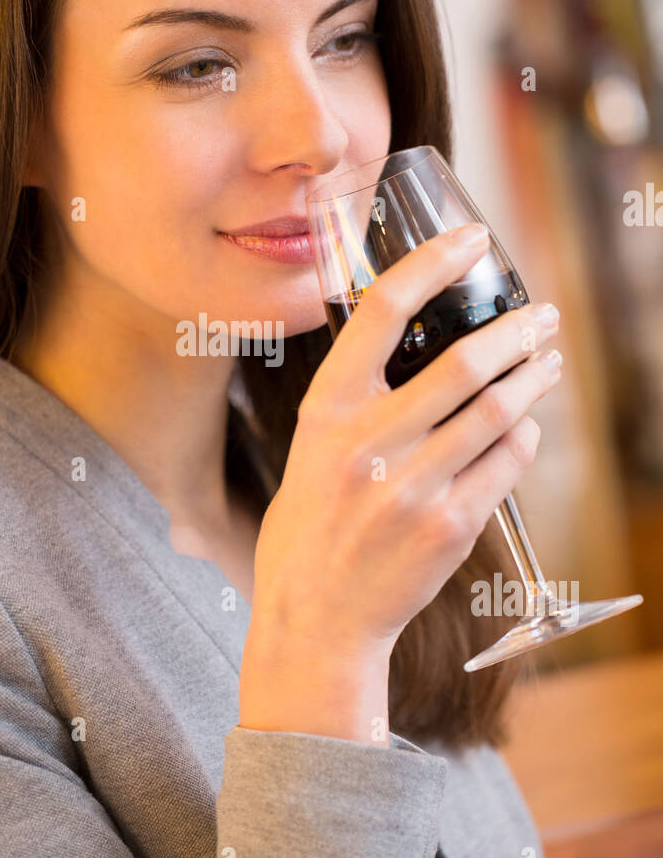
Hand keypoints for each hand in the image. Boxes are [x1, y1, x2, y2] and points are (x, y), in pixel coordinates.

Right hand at [239, 225, 560, 740]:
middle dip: (516, 331)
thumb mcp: (309, 450)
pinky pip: (505, 464)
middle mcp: (367, 442)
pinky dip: (524, 439)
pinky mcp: (448, 526)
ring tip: (548, 364)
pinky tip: (528, 427)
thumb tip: (416, 355)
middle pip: (463, 361)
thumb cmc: (310, 528)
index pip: (381, 311)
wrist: (315, 617)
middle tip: (541, 317)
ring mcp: (410, 486)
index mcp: (326, 411)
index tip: (470, 240)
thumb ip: (356, 404)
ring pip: (496, 411)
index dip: (431, 263)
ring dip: (533, 380)